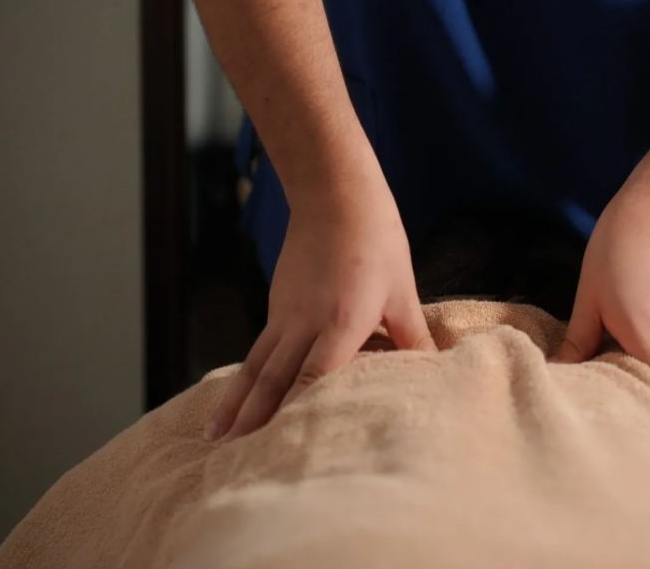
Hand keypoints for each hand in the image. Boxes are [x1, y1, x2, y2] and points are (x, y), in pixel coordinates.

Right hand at [204, 172, 434, 442]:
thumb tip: (433, 368)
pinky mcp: (277, 303)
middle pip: (274, 378)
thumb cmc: (376, 240)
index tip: (285, 445)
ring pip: (256, 365)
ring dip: (236, 401)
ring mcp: (285, 312)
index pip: (318, 377)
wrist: (335, 193)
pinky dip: (246, 375)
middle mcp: (305, 321)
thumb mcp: (401, 289)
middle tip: (233, 456)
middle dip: (253, 419)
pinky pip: (259, 347)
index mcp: (342, 320)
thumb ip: (412, 335)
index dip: (300, 412)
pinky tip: (237, 395)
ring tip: (216, 435)